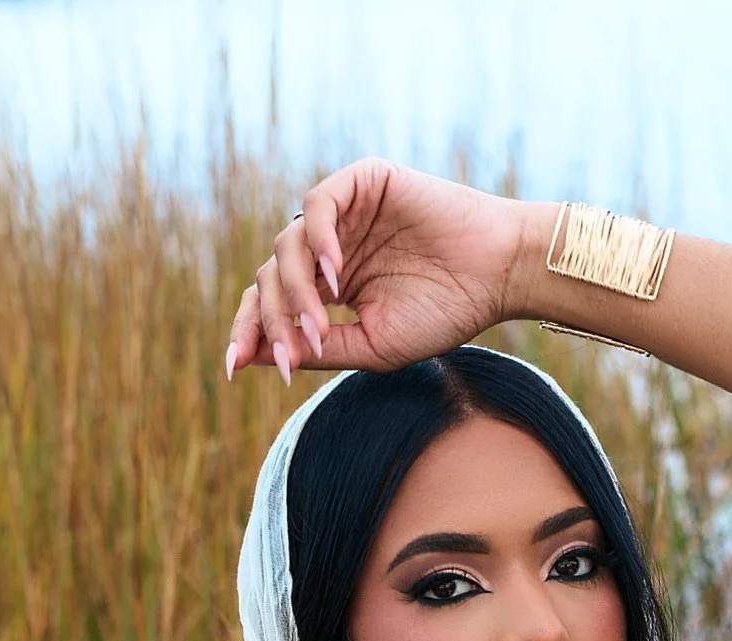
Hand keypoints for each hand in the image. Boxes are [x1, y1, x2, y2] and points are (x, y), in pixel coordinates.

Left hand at [227, 158, 530, 383]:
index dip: (250, 332)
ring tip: (318, 324)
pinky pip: (316, 206)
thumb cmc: (445, 314)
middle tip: (288, 355)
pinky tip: (334, 275)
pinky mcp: (361, 182)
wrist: (496, 276)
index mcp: (330, 287)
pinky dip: (317, 240)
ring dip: (296, 291)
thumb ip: (319, 348)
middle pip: (270, 277)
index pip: (273, 303)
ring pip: (286, 245)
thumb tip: (260, 357)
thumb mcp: (373, 345)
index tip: (234, 367)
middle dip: (271, 320)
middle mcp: (329, 248)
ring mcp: (343, 214)